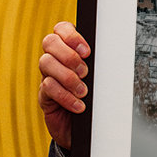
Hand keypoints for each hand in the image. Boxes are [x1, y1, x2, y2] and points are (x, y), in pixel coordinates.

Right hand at [38, 22, 90, 147]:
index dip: (71, 35)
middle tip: (85, 71)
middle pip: (49, 42)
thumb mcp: (100, 77)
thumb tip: (112, 52)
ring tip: (83, 91)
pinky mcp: (44, 95)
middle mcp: (55, 59)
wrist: (87, 127)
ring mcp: (47, 76)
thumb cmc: (96, 97)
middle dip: (69, 55)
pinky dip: (65, 96)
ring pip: (46, 63)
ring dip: (68, 76)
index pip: (61, 28)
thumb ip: (100, 63)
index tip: (87, 51)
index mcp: (69, 49)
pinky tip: (78, 105)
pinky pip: (48, 88)